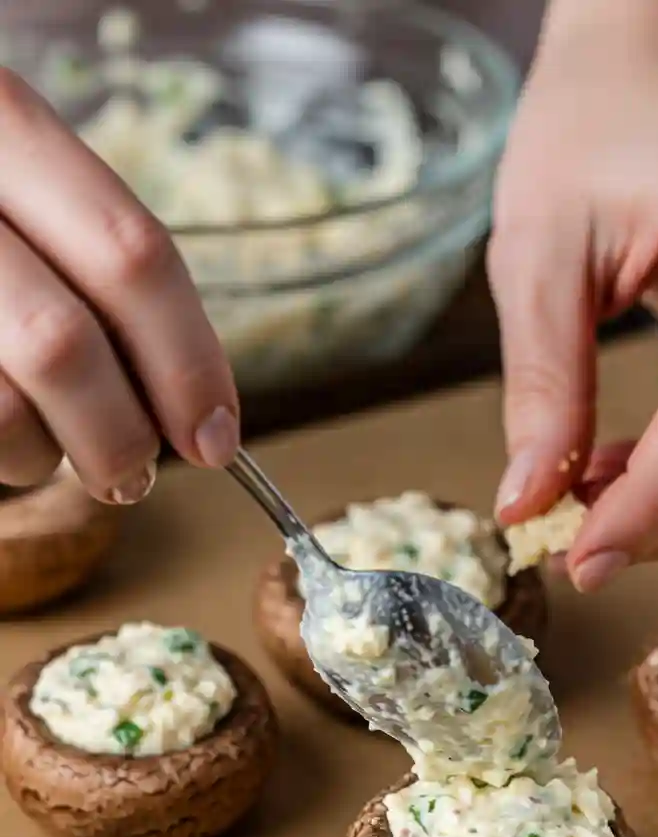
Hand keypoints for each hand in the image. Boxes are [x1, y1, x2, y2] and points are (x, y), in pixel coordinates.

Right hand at [0, 71, 238, 501]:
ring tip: (46, 449)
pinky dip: (2, 456)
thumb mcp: (32, 207)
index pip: (133, 255)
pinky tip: (2, 437)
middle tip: (137, 476)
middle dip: (120, 435)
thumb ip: (105, 278)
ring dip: (44, 456)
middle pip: (63, 344)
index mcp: (6, 121)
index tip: (218, 438)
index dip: (189, 364)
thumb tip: (204, 419)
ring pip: (1, 409)